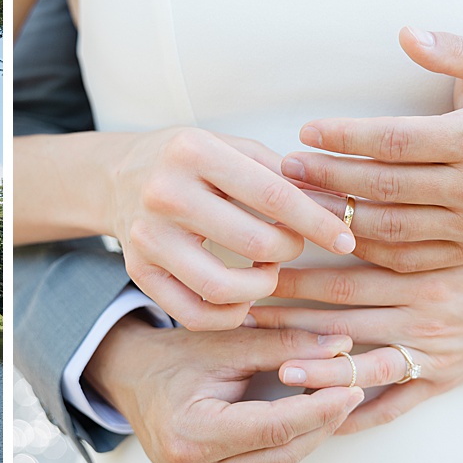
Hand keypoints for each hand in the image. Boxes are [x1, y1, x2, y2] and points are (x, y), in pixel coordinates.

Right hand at [84, 312, 362, 462]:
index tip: (350, 388)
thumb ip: (282, 344)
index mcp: (189, 434)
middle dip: (321, 423)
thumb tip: (340, 346)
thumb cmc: (172, 358)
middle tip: (347, 391)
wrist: (131, 379)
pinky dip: (282, 449)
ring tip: (327, 403)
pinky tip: (297, 424)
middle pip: (280, 453)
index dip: (319, 408)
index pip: (274, 427)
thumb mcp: (224, 343)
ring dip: (306, 437)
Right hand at [109, 128, 356, 329]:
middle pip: (255, 244)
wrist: (117, 175)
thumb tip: (335, 204)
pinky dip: (229, 314)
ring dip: (261, 288)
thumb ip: (279, 174)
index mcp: (194, 152)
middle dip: (289, 252)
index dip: (316, 221)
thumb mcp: (230, 147)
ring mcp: (147, 236)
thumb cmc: (188, 161)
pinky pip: (194, 313)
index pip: (272, 194)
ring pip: (223, 287)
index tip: (345, 238)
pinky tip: (241, 296)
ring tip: (265, 271)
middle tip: (291, 246)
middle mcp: (165, 193)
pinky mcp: (137, 270)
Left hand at [246, 239, 462, 432]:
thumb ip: (394, 226)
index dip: (295, 274)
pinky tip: (323, 421)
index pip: (342, 273)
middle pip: (341, 316)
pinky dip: (360, 415)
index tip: (255, 271)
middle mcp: (418, 314)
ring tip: (277, 369)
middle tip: (240, 316)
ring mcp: (428, 353)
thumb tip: (333, 200)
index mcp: (415, 273)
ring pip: (363, 365)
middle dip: (287, 316)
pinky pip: (395, 405)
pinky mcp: (440, 382)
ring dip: (318, 368)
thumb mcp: (446, 234)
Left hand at [282, 28, 462, 271]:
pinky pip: (405, 257)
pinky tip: (331, 228)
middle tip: (288, 167)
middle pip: (386, 186)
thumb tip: (408, 35)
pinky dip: (363, 246)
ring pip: (390, 228)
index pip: (396, 140)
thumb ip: (454, 49)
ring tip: (298, 198)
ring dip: (337, 216)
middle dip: (329, 177)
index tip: (307, 130)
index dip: (346, 136)